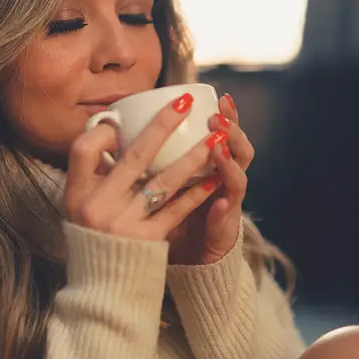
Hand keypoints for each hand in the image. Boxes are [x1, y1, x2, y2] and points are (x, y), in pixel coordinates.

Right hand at [64, 93, 225, 241]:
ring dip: (193, 156)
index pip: (84, 149)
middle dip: (163, 125)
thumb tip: (110, 129)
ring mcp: (124, 224)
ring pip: (164, 181)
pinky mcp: (148, 241)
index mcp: (76, 195)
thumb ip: (93, 175)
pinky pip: (177, 209)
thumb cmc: (92, 239)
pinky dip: (196, 191)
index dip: (103, 133)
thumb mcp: (78, 207)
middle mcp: (97, 207)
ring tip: (215, 136)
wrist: (101, 290)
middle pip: (134, 157)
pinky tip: (213, 177)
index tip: (120, 121)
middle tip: (183, 103)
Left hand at [167, 93, 252, 264]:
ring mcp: (229, 207)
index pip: (227, 135)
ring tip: (218, 148)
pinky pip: (225, 220)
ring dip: (229, 163)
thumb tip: (118, 130)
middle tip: (219, 116)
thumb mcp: (164, 184)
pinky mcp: (224, 233)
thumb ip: (151, 160)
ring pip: (238, 180)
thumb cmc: (173, 218)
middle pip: (241, 151)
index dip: (228, 117)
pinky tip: (218, 203)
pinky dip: (223, 210)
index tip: (218, 97)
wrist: (190, 261)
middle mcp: (226, 183)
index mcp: (214, 167)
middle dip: (233, 131)